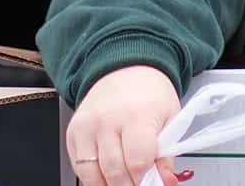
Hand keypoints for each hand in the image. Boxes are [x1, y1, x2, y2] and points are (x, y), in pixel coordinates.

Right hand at [67, 65, 180, 185]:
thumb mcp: (170, 118)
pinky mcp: (73, 133)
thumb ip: (167, 154)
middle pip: (115, 171)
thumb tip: (166, 181)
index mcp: (138, 115)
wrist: (126, 70)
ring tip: (124, 179)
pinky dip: (93, 177)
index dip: (145, 178)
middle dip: (129, 185)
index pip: (138, 161)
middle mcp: (108, 120)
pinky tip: (107, 172)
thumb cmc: (150, 95)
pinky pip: (80, 167)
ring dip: (110, 184)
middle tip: (139, 182)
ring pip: (93, 174)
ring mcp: (87, 127)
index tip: (150, 180)